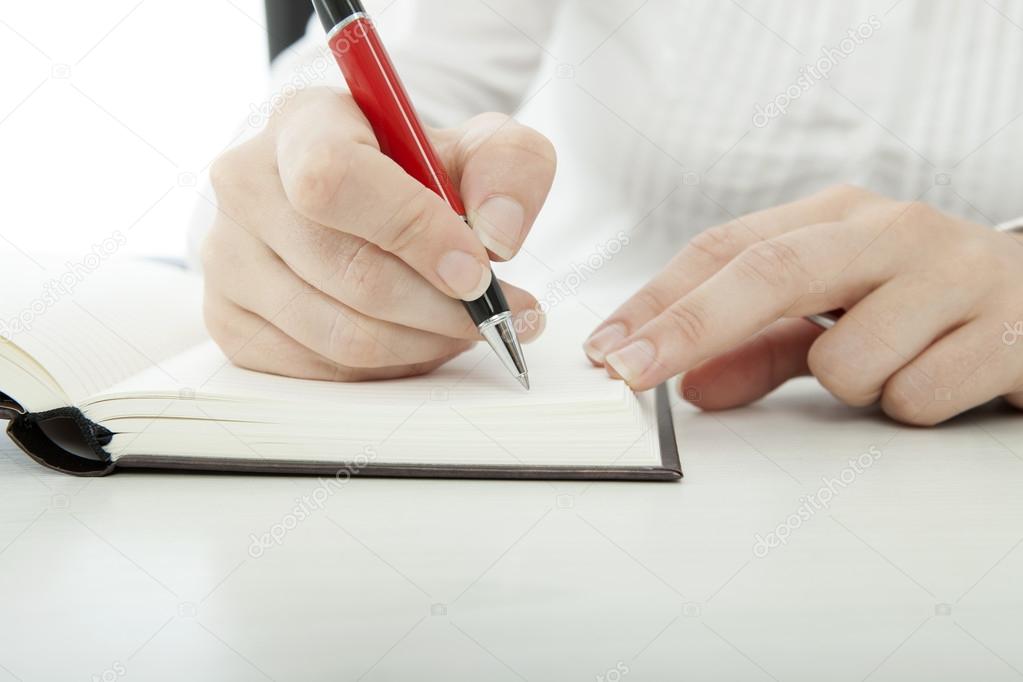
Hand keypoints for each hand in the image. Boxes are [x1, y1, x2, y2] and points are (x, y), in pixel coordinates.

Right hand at [202, 87, 554, 379]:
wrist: (357, 198)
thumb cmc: (414, 171)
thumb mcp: (478, 146)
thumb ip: (510, 168)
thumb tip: (497, 235)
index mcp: (302, 125)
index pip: (335, 179)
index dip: (414, 232)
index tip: (477, 271)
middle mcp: (246, 187)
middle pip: (350, 274)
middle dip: (443, 308)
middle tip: (498, 315)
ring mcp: (228, 260)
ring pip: (342, 336)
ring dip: (425, 344)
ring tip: (465, 327)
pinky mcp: (231, 322)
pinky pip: (323, 371)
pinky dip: (391, 367)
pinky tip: (419, 341)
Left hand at [584, 185, 1022, 424]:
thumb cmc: (924, 306)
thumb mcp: (834, 317)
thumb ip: (760, 348)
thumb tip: (689, 387)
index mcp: (837, 216)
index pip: (725, 249)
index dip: (659, 302)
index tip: (607, 350)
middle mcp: (892, 230)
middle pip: (770, 271)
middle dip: (689, 327)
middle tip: (631, 374)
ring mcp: (956, 272)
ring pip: (847, 359)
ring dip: (850, 384)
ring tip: (896, 362)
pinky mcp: (1011, 329)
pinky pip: (916, 395)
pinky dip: (912, 405)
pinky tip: (945, 375)